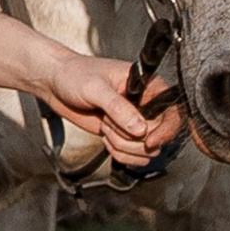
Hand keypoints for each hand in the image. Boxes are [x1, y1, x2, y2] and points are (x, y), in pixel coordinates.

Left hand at [28, 44, 185, 166]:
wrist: (55, 83)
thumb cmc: (74, 74)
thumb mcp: (95, 88)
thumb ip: (118, 108)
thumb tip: (140, 130)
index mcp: (148, 85)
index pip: (174, 111)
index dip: (167, 129)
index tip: (150, 141)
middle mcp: (146, 105)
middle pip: (159, 136)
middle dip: (131, 137)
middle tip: (108, 122)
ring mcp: (136, 122)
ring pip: (146, 151)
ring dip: (123, 146)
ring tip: (105, 127)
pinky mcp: (124, 135)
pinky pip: (134, 156)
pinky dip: (119, 153)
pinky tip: (105, 137)